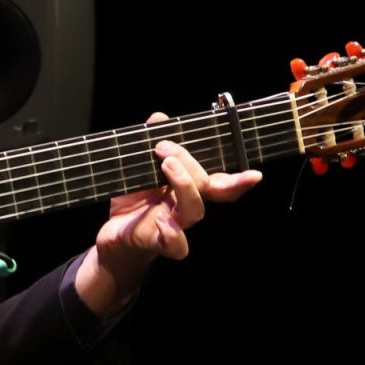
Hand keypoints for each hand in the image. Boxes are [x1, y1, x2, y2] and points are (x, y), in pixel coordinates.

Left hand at [73, 112, 261, 316]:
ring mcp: (175, 224)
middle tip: (165, 148)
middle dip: (192, 164)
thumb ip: (150, 141)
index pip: (219, 182)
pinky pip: (177, 246)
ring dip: (185, 184)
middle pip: (207, 187)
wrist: (110, 235)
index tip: (254, 175)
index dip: (239, 180)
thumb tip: (160, 118)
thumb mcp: (137, 166)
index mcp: (187, 187)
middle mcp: (185, 205)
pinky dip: (173, 235)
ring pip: (195, 210)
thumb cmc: (131, 200)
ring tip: (166, 164)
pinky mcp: (158, 243)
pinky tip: (162, 222)